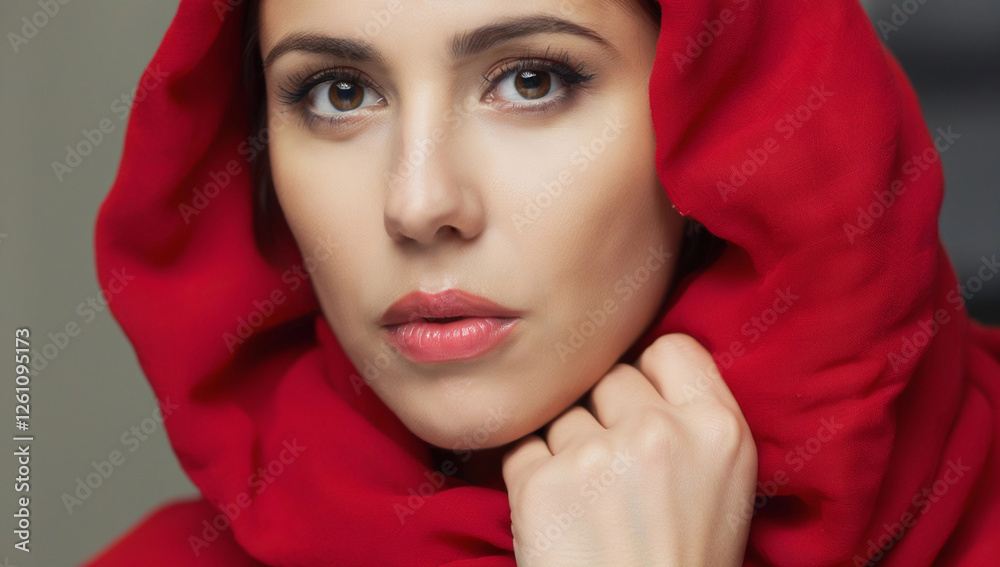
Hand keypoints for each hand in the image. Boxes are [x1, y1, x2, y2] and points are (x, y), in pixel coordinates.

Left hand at [502, 334, 757, 565]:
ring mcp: (596, 457)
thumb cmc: (684, 564)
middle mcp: (659, 432)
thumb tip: (643, 369)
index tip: (642, 406)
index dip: (651, 375)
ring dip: (567, 449)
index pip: (670, 347)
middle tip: (615, 472)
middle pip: (609, 378)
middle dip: (604, 414)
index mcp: (719, 430)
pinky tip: (558, 516)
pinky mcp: (541, 485)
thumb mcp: (725, 486)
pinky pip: (523, 448)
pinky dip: (531, 476)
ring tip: (590, 506)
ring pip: (563, 414)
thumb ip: (694, 419)